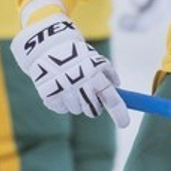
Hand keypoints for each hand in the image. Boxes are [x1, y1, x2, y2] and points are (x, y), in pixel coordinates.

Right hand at [11, 15, 129, 125]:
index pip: (110, 97)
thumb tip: (117, 87)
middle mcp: (80, 82)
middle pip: (93, 110)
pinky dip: (61, 102)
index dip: (119, 112)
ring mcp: (63, 90)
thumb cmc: (76, 55)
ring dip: (76, 103)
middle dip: (93, 108)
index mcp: (94, 73)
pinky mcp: (49, 95)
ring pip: (76, 110)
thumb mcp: (94, 58)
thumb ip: (107, 72)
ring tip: (70, 86)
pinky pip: (61, 109)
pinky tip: (59, 88)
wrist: (47, 47)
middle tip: (90, 99)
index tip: (124, 123)